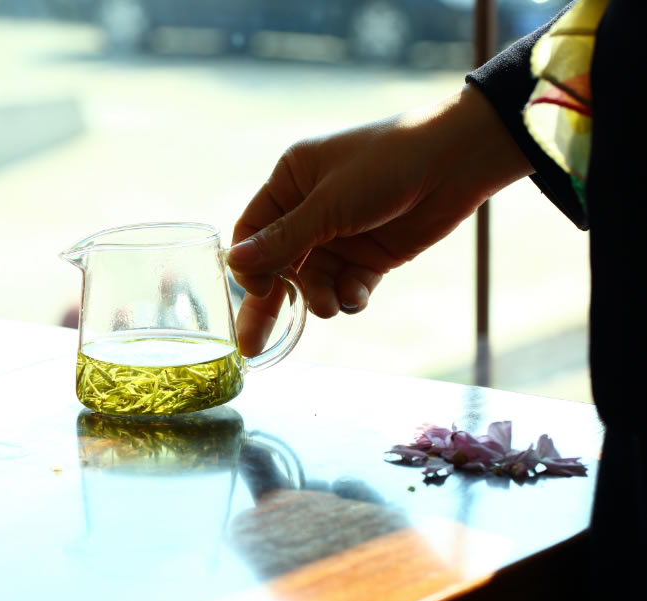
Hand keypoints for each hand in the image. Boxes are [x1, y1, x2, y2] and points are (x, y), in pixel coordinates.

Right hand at [229, 84, 531, 355]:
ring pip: (313, 281)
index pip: (253, 232)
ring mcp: (341, 235)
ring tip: (329, 305)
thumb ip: (283, 239)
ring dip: (318, 298)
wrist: (457, 162)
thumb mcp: (328, 204)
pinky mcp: (370, 256)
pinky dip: (349, 296)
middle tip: (254, 346)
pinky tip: (356, 296)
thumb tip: (234, 264)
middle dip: (270, 303)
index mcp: (290, 183)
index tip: (258, 289)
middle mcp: (309, 210)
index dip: (251, 265)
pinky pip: (346, 285)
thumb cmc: (386, 165)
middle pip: (278, 265)